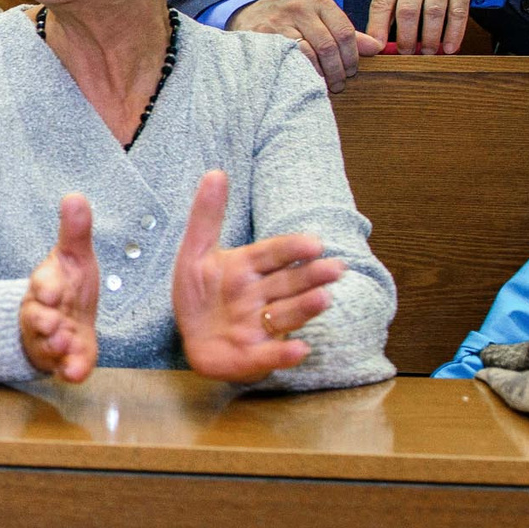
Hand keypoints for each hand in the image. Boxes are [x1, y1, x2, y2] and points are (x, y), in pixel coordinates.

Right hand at [19, 194, 102, 382]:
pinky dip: (70, 370)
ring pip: (49, 345)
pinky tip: (76, 373)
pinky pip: (65, 368)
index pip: (42, 284)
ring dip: (56, 346)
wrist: (62, 320)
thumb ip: (75, 231)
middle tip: (53, 323)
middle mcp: (44, 314)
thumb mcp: (73, 256)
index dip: (45, 287)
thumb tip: (75, 196)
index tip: (50, 290)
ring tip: (65, 344)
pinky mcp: (65, 361)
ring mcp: (52, 340)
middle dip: (44, 321)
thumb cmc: (68, 285)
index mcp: (46, 286)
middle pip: (37, 318)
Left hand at [170, 170, 345, 384]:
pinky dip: (284, 353)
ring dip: (305, 308)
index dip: (292, 249)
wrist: (192, 335)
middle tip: (336, 268)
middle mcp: (261, 295)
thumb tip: (216, 171)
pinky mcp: (253, 356)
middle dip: (311, 277)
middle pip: (288, 283)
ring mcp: (260, 325)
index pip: (274, 253)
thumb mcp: (195, 252)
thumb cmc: (199, 293)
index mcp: (249, 267)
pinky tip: (300, 350)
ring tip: (324, 299)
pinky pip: (270, 354)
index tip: (314, 244)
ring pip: (286, 314)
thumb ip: (206, 215)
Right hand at [229, 0, 385, 91]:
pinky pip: (290, 60)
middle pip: (330, 45)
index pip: (345, 32)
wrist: (249, 16)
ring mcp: (281, 23)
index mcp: (319, 2)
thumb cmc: (291, 21)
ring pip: (310, 54)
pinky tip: (305, 81)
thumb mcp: (319, 20)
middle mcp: (301, 8)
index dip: (352, 56)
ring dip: (321, 75)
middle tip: (339, 84)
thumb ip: (346, 33)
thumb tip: (376, 47)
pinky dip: (302, 74)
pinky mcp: (264, 37)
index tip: (352, 71)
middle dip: (338, 70)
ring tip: (324, 86)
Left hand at [367, 0, 484, 55]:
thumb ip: (389, 2)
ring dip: (430, 38)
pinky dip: (454, 32)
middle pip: (408, 11)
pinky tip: (450, 48)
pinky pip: (458, 12)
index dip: (377, 27)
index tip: (376, 48)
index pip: (381, 3)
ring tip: (428, 54)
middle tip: (407, 55)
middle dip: (406, 38)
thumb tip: (378, 38)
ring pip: (433, 13)